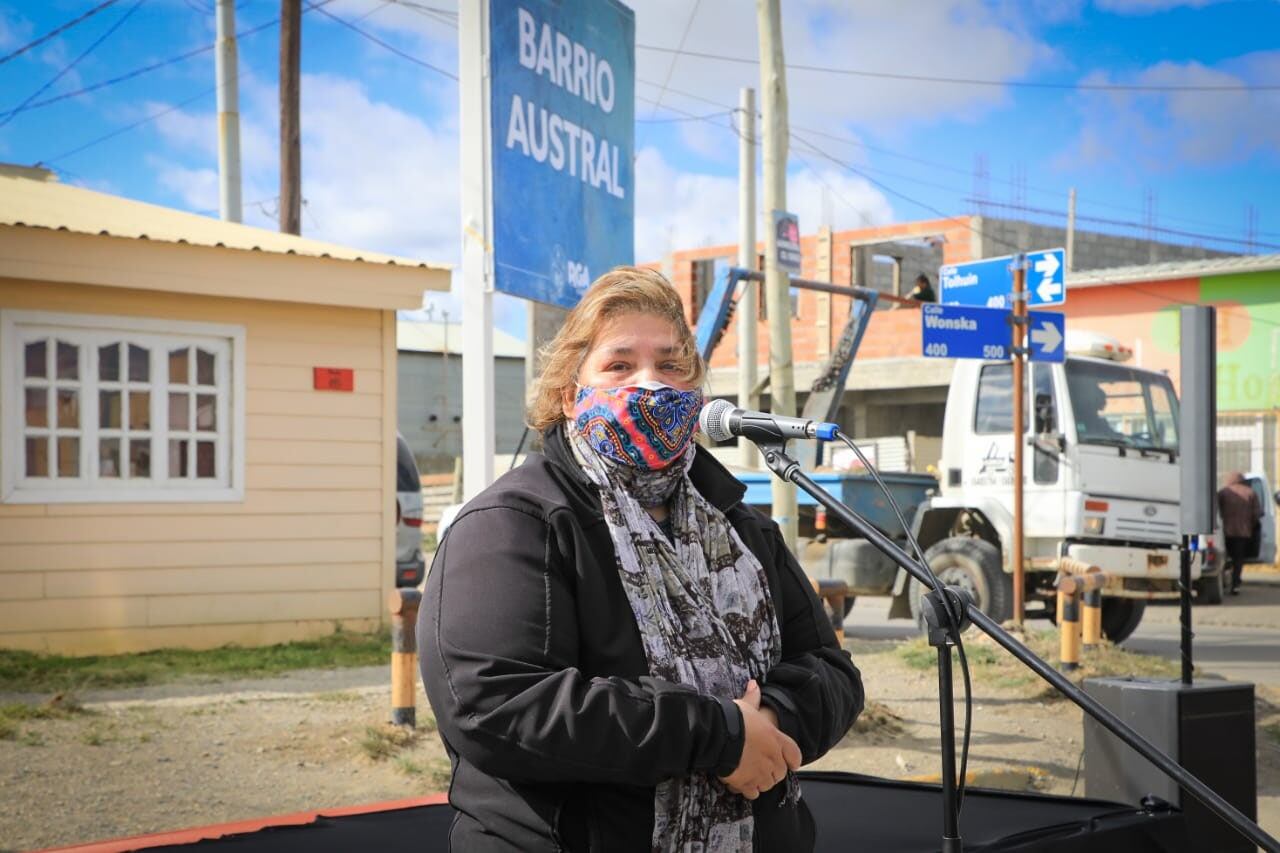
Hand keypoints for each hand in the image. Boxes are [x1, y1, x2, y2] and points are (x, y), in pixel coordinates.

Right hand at [718, 680, 800, 799]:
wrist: (719, 735)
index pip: (795, 754)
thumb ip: (752, 698)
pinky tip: (741, 783)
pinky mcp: (747, 784)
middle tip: (761, 766)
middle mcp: (773, 758)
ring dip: (761, 781)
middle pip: (781, 772)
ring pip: (768, 784)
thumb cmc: (734, 719)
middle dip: (773, 771)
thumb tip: (753, 683)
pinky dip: (749, 790)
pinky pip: (753, 793)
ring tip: (751, 775)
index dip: (793, 760)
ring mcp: (761, 773)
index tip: (791, 763)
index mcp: (776, 739)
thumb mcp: (745, 706)